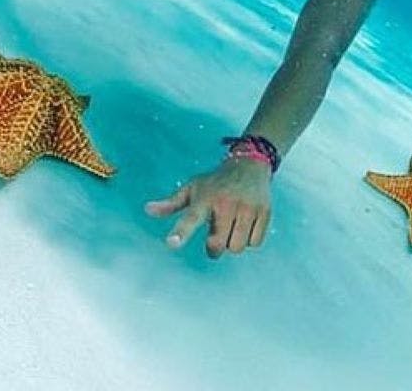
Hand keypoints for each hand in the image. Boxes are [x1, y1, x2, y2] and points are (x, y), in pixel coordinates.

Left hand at [145, 158, 271, 257]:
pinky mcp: (264, 212)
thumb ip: (171, 203)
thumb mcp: (192, 188)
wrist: (250, 164)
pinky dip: (249, 240)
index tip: (171, 243)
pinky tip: (246, 223)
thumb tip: (147, 210)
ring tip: (232, 225)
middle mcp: (225, 202)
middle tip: (215, 233)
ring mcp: (247, 207)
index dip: (181, 232)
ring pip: (237, 247)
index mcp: (204, 198)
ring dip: (232, 243)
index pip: (190, 218)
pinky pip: (254, 243)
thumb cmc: (215, 182)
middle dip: (214, 246)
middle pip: (217, 245)